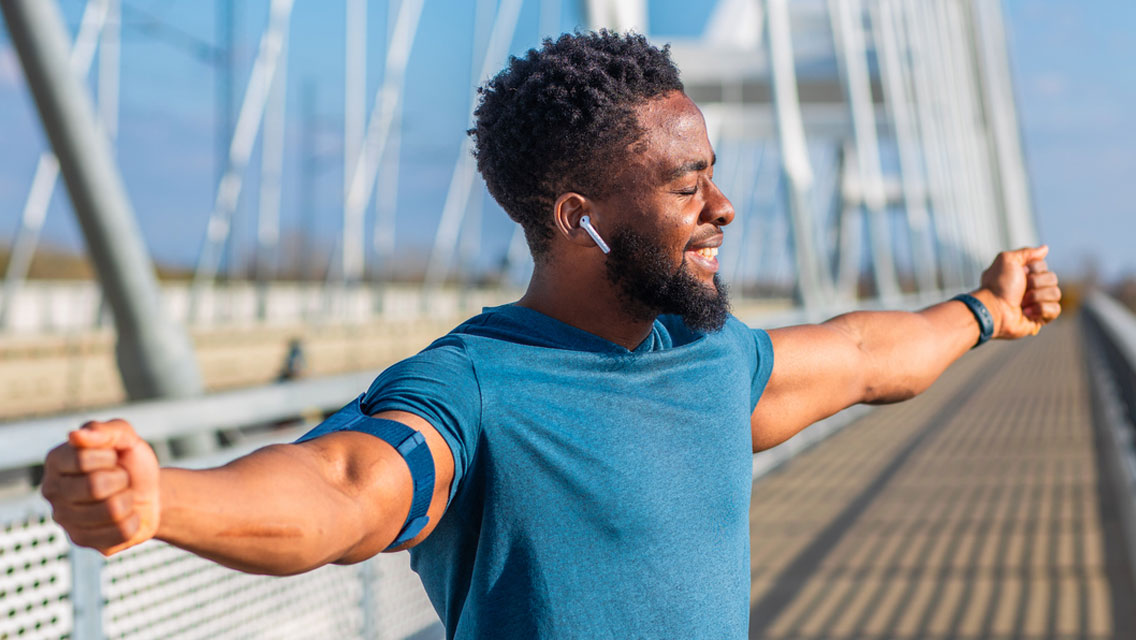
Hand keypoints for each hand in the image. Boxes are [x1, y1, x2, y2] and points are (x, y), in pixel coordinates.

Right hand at [41, 419, 160, 555]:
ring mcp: (65, 520)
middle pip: (95, 486)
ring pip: (111, 511)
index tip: (113, 458)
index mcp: (56, 461)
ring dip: (128, 500)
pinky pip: (121, 532)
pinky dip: (134, 520)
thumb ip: (105, 430)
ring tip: (122, 496)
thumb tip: (75, 435)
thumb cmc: (130, 463)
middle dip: (121, 479)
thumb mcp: (126, 438)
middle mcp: (52, 491)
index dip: (110, 457)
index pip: (82, 458)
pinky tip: (125, 516)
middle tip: (120, 479)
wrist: (149, 492)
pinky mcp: (83, 541)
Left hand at [978, 245, 1061, 339]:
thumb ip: (1026, 252)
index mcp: (1025, 274)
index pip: (1044, 266)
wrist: (993, 309)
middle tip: (1021, 289)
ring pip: (1056, 293)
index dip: (1034, 269)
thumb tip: (1045, 248)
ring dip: (1037, 296)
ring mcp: (1038, 303)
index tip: (1020, 273)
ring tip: (1022, 302)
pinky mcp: (1041, 318)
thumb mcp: (1007, 260)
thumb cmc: (997, 285)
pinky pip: (1056, 309)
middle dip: (1036, 283)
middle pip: (1053, 279)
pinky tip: (1027, 312)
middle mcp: (1033, 287)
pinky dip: (1041, 309)